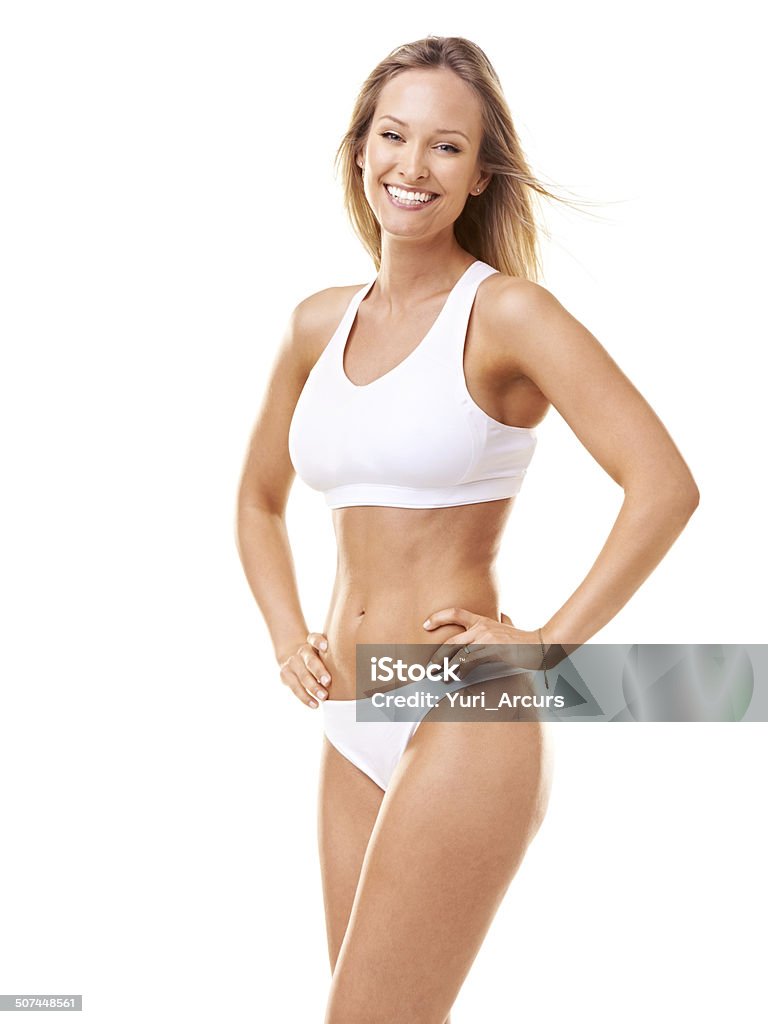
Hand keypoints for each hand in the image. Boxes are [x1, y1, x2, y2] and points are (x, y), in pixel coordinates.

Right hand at [277, 631, 331, 707]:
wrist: (291, 655)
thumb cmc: (317, 655)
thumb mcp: (322, 649)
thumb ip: (334, 652)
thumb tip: (355, 665)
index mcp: (311, 642)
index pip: (314, 638)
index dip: (319, 642)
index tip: (325, 646)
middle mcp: (301, 651)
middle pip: (310, 661)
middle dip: (319, 672)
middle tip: (328, 682)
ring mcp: (292, 663)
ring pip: (303, 676)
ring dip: (313, 688)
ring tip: (324, 697)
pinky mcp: (285, 675)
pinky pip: (295, 688)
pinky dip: (305, 698)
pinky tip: (315, 705)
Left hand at [422, 607, 542, 679]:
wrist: (540, 645)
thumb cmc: (524, 639)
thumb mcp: (511, 626)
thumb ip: (504, 621)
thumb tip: (503, 615)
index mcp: (482, 620)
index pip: (455, 613)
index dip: (438, 617)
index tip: (425, 625)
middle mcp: (481, 627)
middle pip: (451, 641)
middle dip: (437, 656)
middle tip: (429, 668)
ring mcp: (487, 638)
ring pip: (458, 654)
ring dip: (446, 668)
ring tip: (440, 677)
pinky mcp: (493, 650)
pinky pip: (471, 661)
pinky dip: (462, 671)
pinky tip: (457, 678)